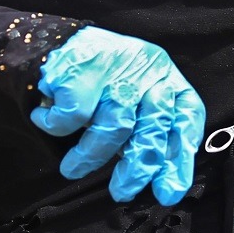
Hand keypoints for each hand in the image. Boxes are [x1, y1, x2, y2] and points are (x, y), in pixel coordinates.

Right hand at [30, 27, 204, 205]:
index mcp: (166, 77)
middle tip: (123, 192)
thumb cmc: (101, 82)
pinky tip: (47, 123)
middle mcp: (148, 68)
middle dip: (139, 166)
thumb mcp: (134, 103)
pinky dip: (58, 126)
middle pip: (153, 124)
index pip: (186, 116)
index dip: (181, 156)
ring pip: (114, 123)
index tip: (169, 190)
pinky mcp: (82, 62)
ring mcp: (117, 64)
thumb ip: (148, 136)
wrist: (56, 40)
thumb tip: (163, 184)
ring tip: (72, 169)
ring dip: (90, 155)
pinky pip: (73, 113)